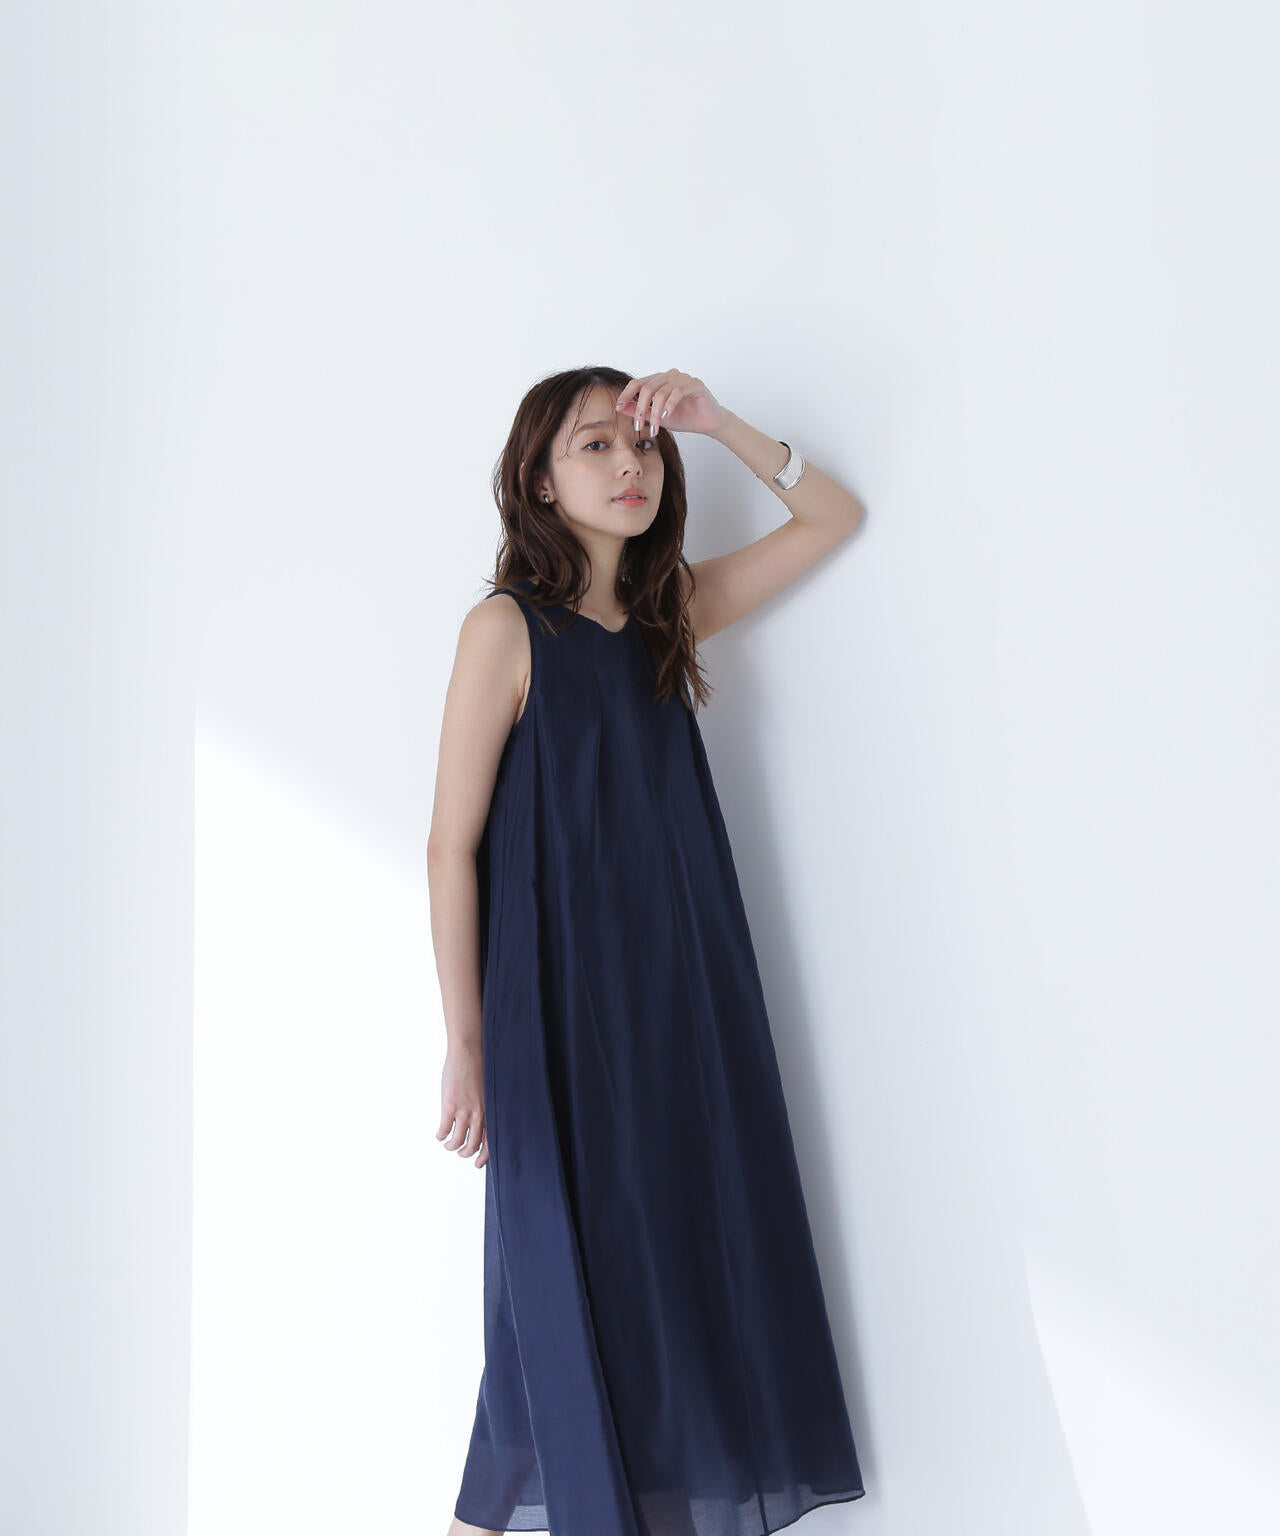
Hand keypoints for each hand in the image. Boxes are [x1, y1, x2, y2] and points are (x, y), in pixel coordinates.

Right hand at [437, 1044, 487, 1167]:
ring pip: (457, 1142)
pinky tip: (439, 1134)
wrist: (469, 1053)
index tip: (478, 1164)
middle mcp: (479, 1115)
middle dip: (465, 1153)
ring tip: (447, 1143)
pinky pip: (444, 1130)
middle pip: (472, 1146)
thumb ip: (485, 1108)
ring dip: (450, 1146)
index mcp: (490, 1112)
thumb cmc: (479, 1069)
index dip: (484, 1157)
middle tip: (459, 1152)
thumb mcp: (487, 1092)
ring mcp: (464, 1112)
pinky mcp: (450, 1107)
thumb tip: (480, 1122)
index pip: (490, 1142)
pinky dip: (440, 1136)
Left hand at [615, 370, 727, 439]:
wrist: (708, 423)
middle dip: (640, 409)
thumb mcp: (657, 417)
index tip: (617, 407)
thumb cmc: (684, 418)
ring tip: (654, 428)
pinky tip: (666, 417)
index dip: (626, 394)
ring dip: (655, 413)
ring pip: (661, 392)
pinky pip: (677, 391)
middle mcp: (670, 376)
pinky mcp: (695, 384)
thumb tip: (620, 407)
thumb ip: (640, 410)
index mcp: (660, 381)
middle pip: (647, 388)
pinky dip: (670, 405)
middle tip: (638, 426)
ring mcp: (683, 378)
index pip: (638, 383)